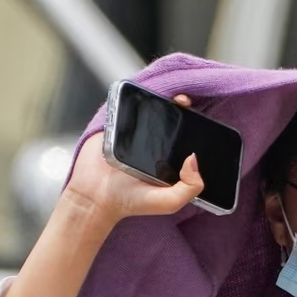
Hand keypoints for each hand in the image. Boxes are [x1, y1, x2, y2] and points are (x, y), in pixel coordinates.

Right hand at [62, 94, 204, 225]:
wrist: (95, 198)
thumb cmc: (132, 202)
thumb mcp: (170, 202)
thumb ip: (190, 187)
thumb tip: (193, 159)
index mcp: (171, 159)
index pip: (187, 137)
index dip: (195, 126)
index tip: (200, 117)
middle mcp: (155, 144)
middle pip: (171, 120)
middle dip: (180, 108)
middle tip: (184, 101)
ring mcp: (134, 133)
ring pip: (149, 111)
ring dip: (157, 100)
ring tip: (167, 96)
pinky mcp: (115, 126)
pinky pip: (124, 108)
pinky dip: (131, 100)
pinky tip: (141, 95)